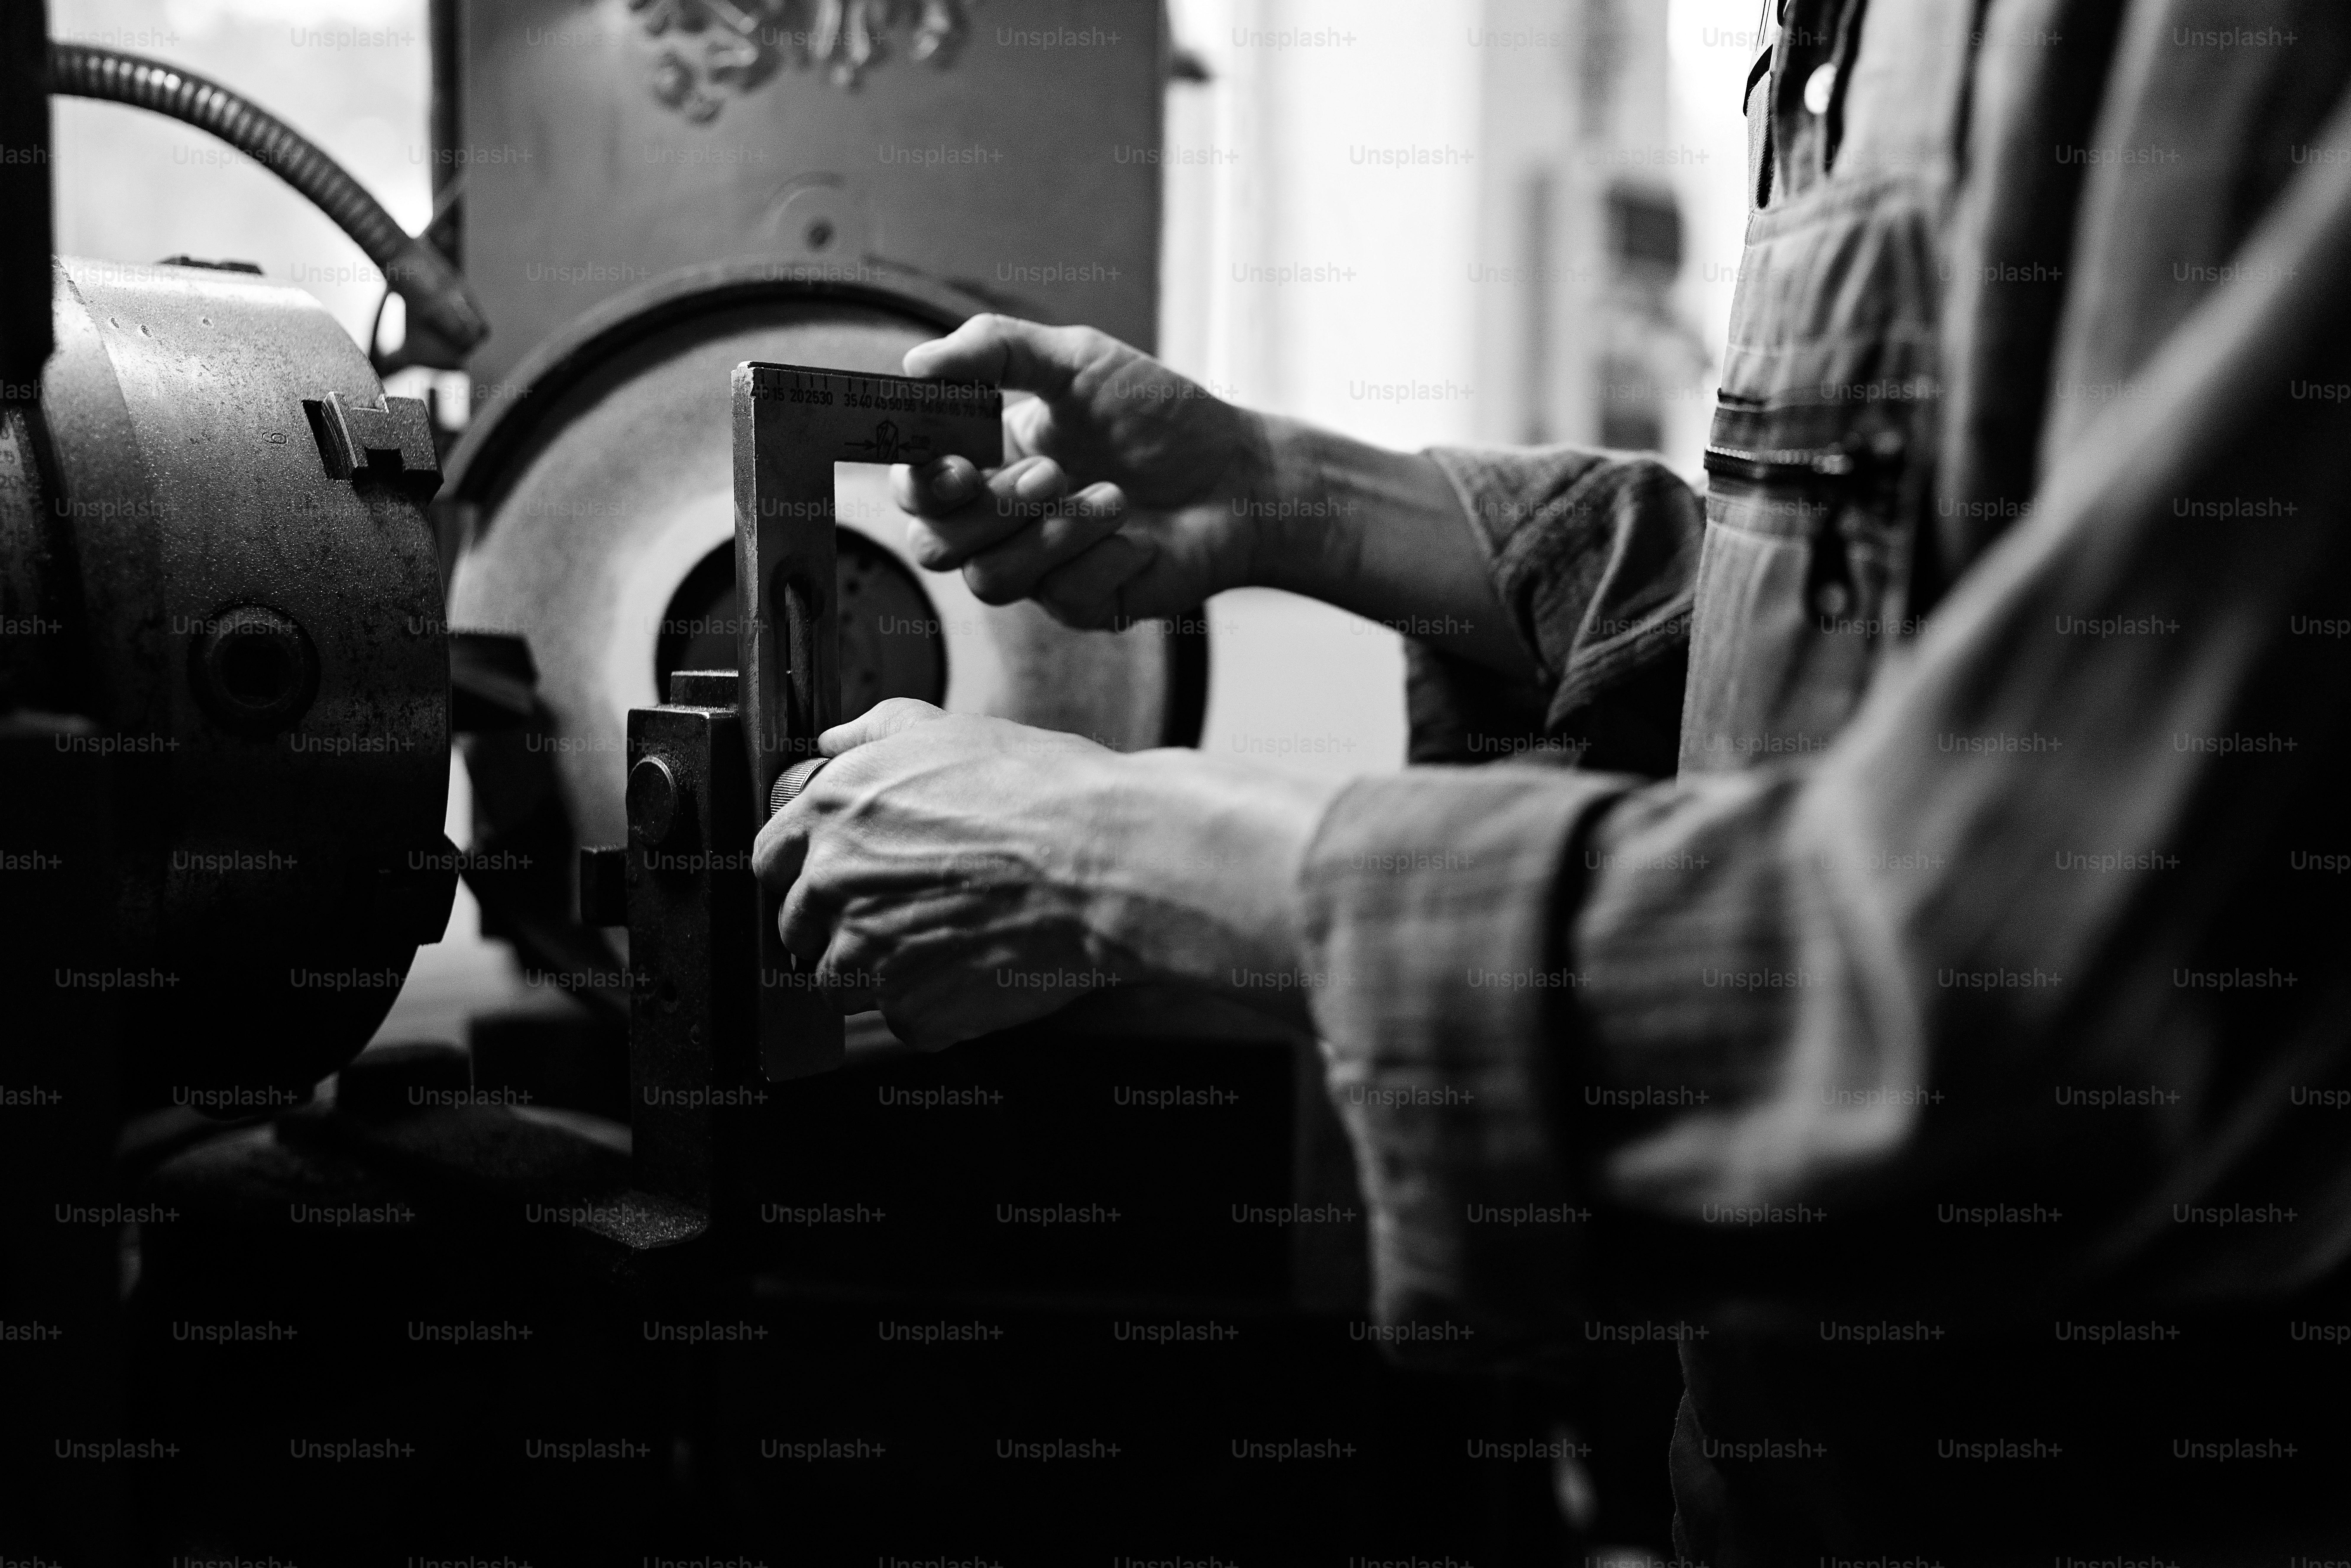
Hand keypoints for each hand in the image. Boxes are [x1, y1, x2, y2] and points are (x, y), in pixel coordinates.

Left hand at [751, 698, 1148, 1046]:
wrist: (1103, 862)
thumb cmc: (1040, 794)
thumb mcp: (946, 730)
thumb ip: (874, 733)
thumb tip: (836, 740)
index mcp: (830, 815)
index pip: (771, 861)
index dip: (804, 870)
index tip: (838, 876)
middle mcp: (835, 885)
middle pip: (801, 927)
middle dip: (841, 923)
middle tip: (908, 909)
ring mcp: (869, 956)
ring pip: (843, 982)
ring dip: (883, 969)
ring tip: (947, 940)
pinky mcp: (912, 1010)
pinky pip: (904, 1021)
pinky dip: (934, 1006)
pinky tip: (975, 968)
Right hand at [891, 315, 1269, 628]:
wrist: (1238, 474)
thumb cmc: (1160, 415)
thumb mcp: (1078, 360)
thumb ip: (996, 350)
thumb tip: (914, 363)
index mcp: (988, 461)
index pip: (916, 488)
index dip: (919, 482)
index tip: (957, 462)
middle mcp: (1003, 522)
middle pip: (936, 545)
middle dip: (991, 509)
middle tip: (1053, 472)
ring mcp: (1038, 570)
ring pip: (992, 580)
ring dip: (1055, 534)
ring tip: (1116, 498)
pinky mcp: (1081, 606)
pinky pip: (1062, 599)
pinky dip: (1106, 559)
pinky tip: (1143, 538)